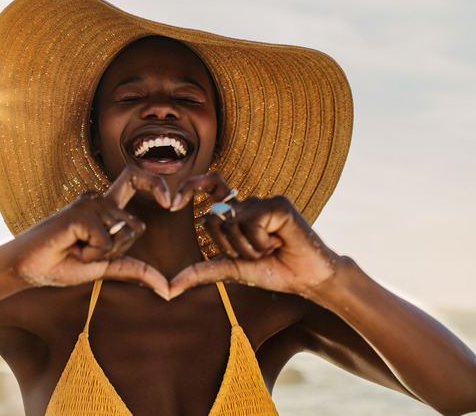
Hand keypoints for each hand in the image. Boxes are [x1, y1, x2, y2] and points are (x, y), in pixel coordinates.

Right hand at [0, 166, 171, 298]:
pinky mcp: (80, 212)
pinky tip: (70, 246)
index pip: (136, 179)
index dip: (156, 183)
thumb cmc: (63, 265)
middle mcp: (99, 199)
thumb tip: (168, 290)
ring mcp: (89, 203)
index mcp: (106, 207)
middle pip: (136, 226)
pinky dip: (91, 253)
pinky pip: (105, 241)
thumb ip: (136, 270)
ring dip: (100, 254)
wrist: (27, 268)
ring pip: (121, 235)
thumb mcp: (106, 267)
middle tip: (87, 252)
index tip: (171, 202)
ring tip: (75, 248)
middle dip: (118, 250)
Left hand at [169, 173, 338, 298]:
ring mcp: (263, 201)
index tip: (173, 204)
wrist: (306, 280)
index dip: (191, 186)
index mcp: (237, 213)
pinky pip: (251, 224)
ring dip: (249, 249)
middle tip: (256, 253)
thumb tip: (168, 288)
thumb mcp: (232, 270)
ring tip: (271, 249)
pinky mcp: (278, 203)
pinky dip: (262, 243)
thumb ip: (201, 273)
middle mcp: (248, 203)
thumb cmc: (273, 271)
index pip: (210, 186)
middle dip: (229, 248)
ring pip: (231, 225)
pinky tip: (280, 243)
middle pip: (213, 220)